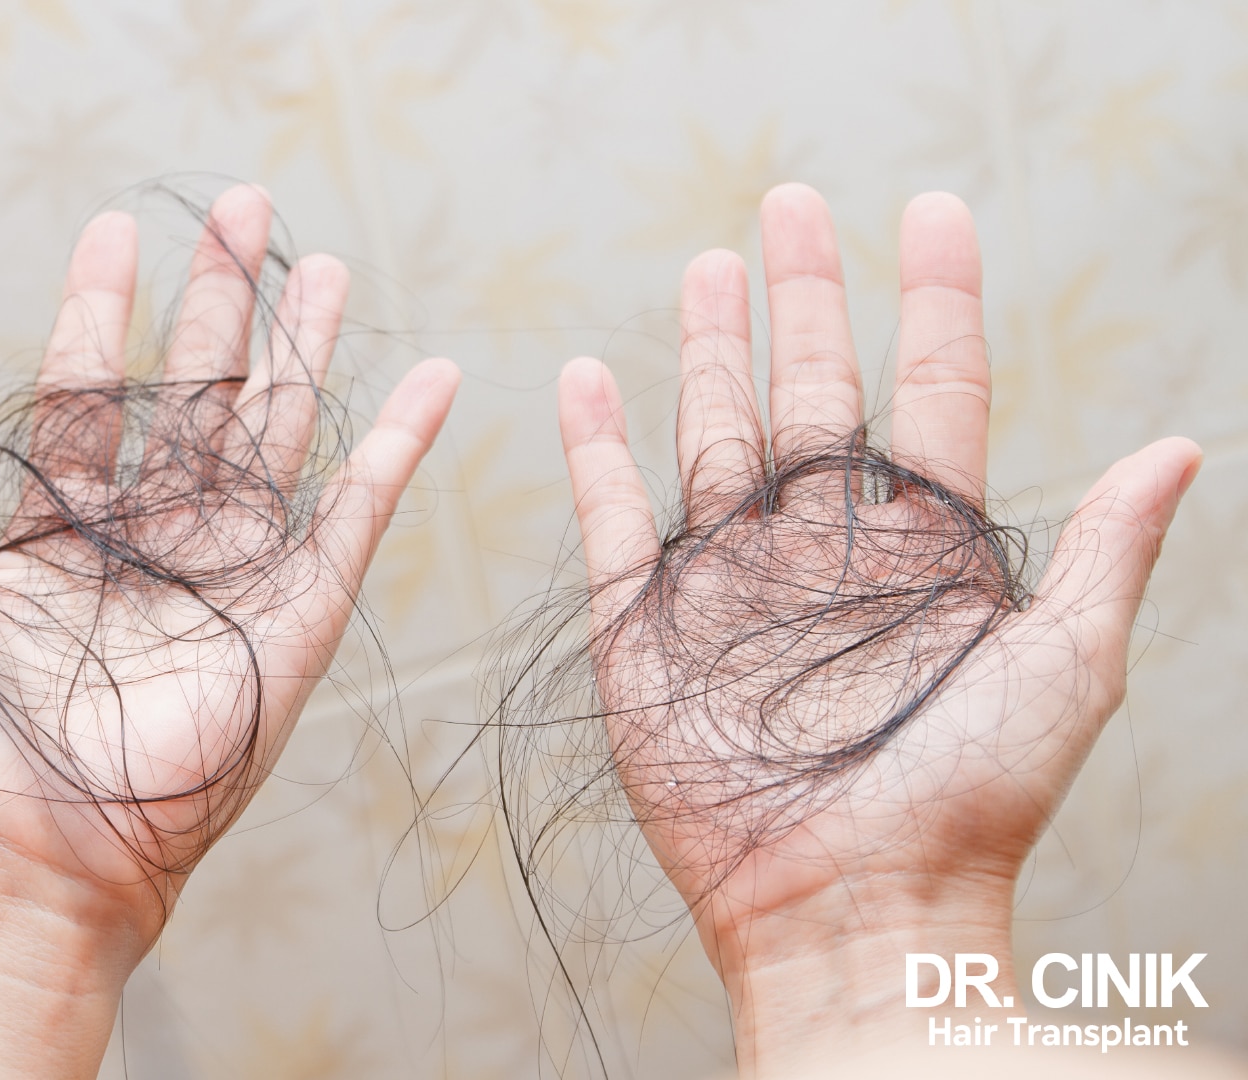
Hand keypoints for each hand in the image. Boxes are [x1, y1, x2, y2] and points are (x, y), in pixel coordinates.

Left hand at [0, 185, 458, 1078]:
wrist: (23, 868)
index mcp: (54, 539)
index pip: (86, 395)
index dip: (97, 312)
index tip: (112, 232)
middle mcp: (146, 547)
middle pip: (194, 395)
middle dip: (219, 302)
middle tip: (243, 209)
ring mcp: (224, 581)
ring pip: (275, 437)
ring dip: (302, 351)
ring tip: (323, 264)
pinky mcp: (292, 624)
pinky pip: (356, 521)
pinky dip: (396, 451)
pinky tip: (430, 383)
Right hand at [556, 184, 1198, 1074]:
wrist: (852, 909)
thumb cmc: (969, 805)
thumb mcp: (1065, 673)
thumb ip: (1108, 557)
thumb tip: (1181, 447)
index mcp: (927, 549)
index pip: (932, 392)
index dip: (934, 301)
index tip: (931, 212)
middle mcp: (826, 551)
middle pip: (816, 391)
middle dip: (806, 296)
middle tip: (790, 208)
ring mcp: (732, 585)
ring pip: (716, 435)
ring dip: (708, 351)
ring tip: (707, 269)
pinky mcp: (648, 628)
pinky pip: (614, 517)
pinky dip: (594, 449)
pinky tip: (588, 378)